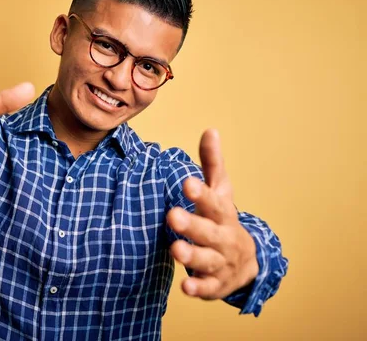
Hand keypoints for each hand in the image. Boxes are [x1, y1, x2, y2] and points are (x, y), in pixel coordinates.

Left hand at [166, 129, 258, 299]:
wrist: (246, 261)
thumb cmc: (223, 219)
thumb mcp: (221, 191)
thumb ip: (212, 164)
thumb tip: (209, 130)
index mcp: (223, 214)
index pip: (214, 202)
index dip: (201, 194)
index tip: (187, 183)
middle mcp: (224, 238)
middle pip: (209, 232)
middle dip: (192, 225)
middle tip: (172, 215)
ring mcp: (220, 262)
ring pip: (207, 260)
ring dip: (192, 256)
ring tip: (175, 250)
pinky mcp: (215, 284)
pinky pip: (208, 287)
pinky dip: (198, 288)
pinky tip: (185, 287)